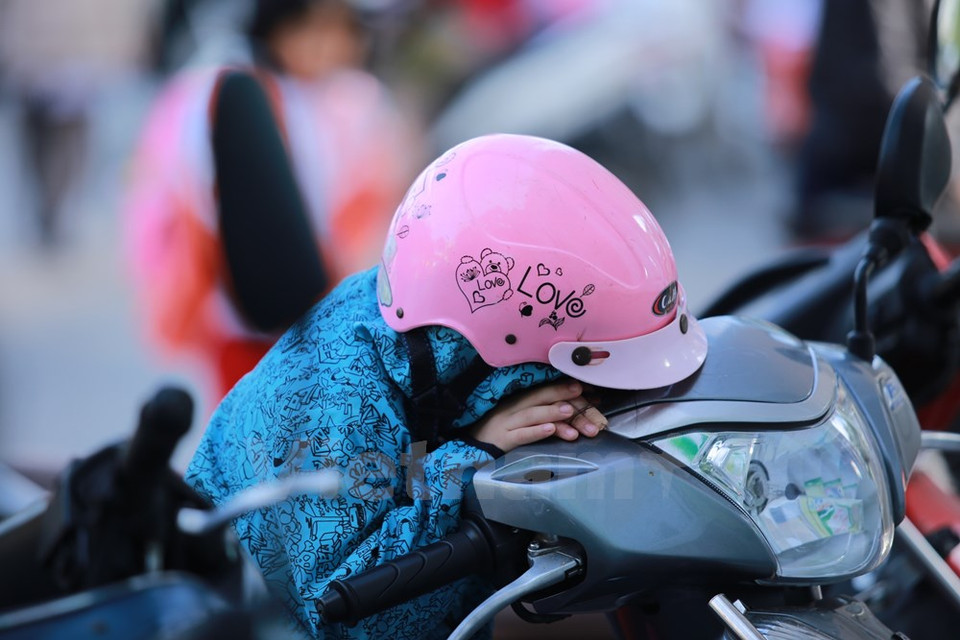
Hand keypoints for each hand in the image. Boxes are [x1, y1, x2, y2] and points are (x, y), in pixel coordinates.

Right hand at [469, 381, 607, 452]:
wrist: (472, 446)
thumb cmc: (504, 431)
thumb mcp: (524, 417)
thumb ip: (548, 412)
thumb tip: (578, 407)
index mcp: (521, 399)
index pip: (545, 390)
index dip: (566, 388)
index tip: (587, 388)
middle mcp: (515, 407)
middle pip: (540, 397)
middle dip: (561, 393)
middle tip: (581, 392)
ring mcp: (508, 423)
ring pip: (532, 415)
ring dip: (551, 411)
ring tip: (570, 411)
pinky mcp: (504, 440)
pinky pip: (521, 435)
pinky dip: (536, 432)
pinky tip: (549, 430)